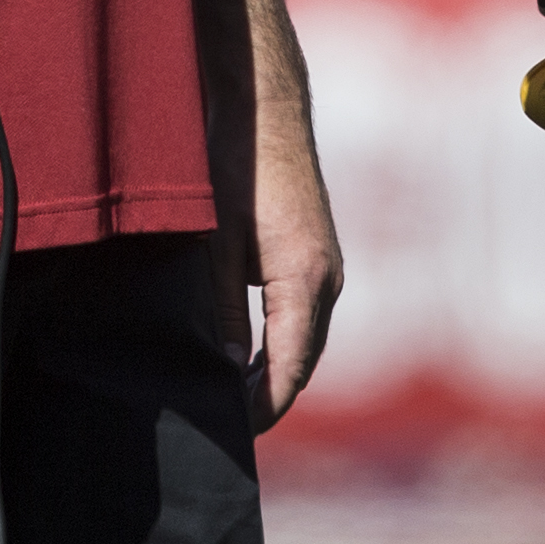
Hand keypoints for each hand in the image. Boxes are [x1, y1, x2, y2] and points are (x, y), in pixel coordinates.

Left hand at [216, 119, 342, 430]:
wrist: (264, 108)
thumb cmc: (236, 168)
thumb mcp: (216, 245)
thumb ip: (223, 311)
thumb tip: (228, 368)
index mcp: (306, 282)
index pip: (290, 369)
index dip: (262, 408)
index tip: (233, 434)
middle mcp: (329, 280)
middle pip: (304, 361)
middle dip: (271, 398)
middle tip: (229, 428)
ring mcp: (328, 267)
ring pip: (306, 340)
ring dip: (278, 371)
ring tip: (235, 401)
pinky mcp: (318, 255)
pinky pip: (306, 316)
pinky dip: (283, 343)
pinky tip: (251, 354)